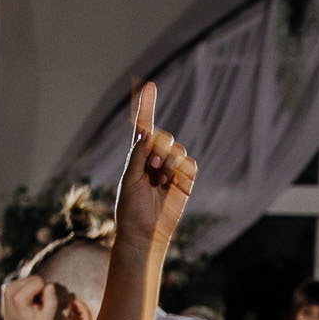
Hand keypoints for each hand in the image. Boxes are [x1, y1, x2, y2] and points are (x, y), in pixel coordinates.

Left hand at [0, 274, 60, 319]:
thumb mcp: (47, 319)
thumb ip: (52, 302)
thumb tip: (50, 285)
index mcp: (18, 298)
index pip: (39, 281)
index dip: (44, 293)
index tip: (41, 305)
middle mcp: (11, 290)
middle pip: (34, 278)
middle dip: (40, 290)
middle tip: (37, 305)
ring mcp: (8, 287)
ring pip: (30, 279)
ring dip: (35, 290)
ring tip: (32, 304)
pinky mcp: (9, 286)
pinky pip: (26, 281)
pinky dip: (30, 289)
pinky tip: (28, 301)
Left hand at [111, 82, 196, 254]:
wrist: (145, 233)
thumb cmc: (131, 209)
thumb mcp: (129, 179)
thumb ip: (138, 155)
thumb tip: (147, 134)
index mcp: (139, 156)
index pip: (144, 127)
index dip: (146, 106)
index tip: (149, 86)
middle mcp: (156, 159)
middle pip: (163, 137)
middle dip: (158, 149)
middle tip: (152, 168)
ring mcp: (172, 169)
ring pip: (177, 150)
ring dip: (168, 163)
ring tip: (159, 181)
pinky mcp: (185, 180)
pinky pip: (189, 164)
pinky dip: (180, 172)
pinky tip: (170, 186)